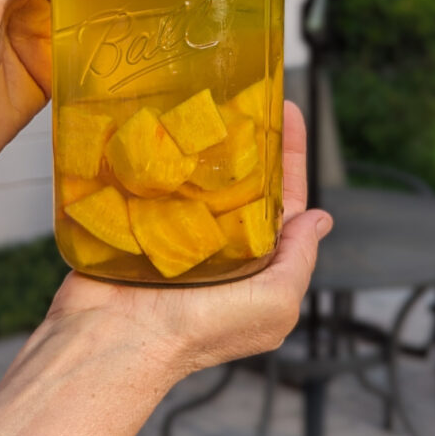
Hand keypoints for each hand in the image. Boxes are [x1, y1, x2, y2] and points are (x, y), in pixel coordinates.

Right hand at [45, 101, 331, 374]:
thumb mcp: (272, 305)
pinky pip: (151, 180)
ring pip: (195, 174)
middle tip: (243, 94)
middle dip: (245, 137)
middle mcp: (218, 241)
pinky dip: (155, 155)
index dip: (289, 154)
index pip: (283, 198)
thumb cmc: (197, 333)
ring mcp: (174, 228)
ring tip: (203, 98)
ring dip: (200, 140)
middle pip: (239, 177)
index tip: (288, 111)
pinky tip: (158, 124)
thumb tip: (320, 219)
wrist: (114, 342)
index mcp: (255, 260)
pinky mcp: (135, 220)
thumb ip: (299, 261)